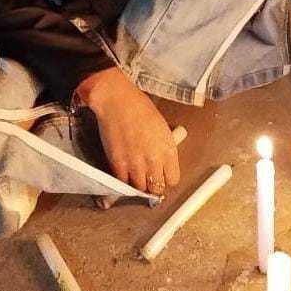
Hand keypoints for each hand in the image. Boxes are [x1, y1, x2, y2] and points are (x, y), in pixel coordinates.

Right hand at [74, 68, 179, 194]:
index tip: (161, 176)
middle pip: (157, 188)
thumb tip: (163, 163)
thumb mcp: (162, 128)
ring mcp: (136, 164)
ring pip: (140, 189)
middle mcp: (154, 159)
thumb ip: (164, 148)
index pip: (173, 179)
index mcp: (168, 149)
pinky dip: (123, 181)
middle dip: (153, 185)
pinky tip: (123, 173)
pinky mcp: (118, 164)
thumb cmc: (139, 108)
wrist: (118, 102)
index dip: (166, 179)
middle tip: (148, 179)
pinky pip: (123, 183)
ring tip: (135, 175)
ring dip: (137, 184)